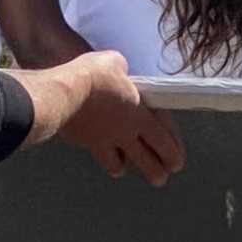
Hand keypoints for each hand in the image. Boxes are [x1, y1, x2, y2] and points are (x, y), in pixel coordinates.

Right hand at [59, 54, 185, 186]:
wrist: (64, 92)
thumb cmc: (94, 75)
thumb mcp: (116, 62)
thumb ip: (123, 72)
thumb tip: (120, 71)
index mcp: (140, 115)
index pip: (163, 139)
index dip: (172, 153)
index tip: (176, 164)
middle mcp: (125, 132)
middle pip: (145, 159)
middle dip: (155, 171)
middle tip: (161, 179)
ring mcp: (103, 140)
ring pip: (118, 163)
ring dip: (123, 167)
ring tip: (123, 169)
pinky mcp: (84, 141)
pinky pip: (97, 154)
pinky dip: (102, 157)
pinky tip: (101, 155)